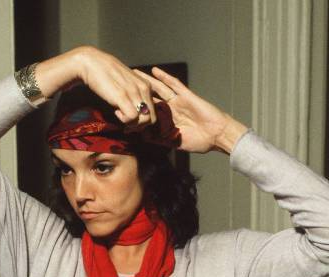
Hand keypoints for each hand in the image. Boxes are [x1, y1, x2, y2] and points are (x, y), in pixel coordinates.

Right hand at [36, 46, 156, 127]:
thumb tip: (135, 111)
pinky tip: (116, 111)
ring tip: (120, 116)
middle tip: (127, 125)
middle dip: (140, 126)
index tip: (131, 121)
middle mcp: (143, 88)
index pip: (154, 111)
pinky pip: (132, 117)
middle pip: (152, 118)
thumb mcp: (126, 83)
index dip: (144, 120)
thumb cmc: (107, 74)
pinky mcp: (123, 96)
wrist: (92, 63)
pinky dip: (125, 120)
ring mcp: (134, 92)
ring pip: (145, 120)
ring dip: (133, 124)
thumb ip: (134, 94)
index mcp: (146, 85)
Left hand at [133, 66, 248, 153]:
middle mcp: (171, 110)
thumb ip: (160, 139)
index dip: (136, 110)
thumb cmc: (200, 142)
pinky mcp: (187, 96)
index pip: (149, 114)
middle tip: (122, 83)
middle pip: (151, 98)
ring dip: (147, 81)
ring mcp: (178, 102)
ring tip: (134, 72)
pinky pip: (174, 84)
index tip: (121, 106)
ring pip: (159, 89)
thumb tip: (143, 137)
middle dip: (137, 91)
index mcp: (167, 121)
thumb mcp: (176, 142)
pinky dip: (165, 77)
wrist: (218, 136)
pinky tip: (155, 71)